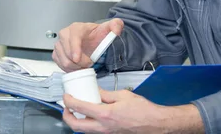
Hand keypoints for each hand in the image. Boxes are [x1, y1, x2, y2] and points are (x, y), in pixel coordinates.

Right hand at [52, 18, 123, 71]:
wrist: (92, 40)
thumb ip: (116, 25)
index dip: (74, 49)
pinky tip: (78, 67)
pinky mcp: (57, 53)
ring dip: (74, 66)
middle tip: (89, 63)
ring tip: (85, 64)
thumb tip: (116, 29)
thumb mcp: (109, 29)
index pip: (72, 37)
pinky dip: (69, 68)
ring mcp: (60, 44)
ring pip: (62, 60)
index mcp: (77, 28)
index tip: (77, 58)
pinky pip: (59, 64)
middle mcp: (65, 34)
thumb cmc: (98, 35)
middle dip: (78, 61)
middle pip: (66, 52)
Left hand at [62, 89, 202, 133]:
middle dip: (67, 116)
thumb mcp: (124, 96)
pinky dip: (87, 124)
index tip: (66, 96)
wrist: (153, 123)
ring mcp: (106, 133)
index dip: (69, 101)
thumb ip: (107, 94)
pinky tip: (91, 115)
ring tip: (77, 111)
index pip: (80, 108)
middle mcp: (103, 127)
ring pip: (83, 131)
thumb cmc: (143, 110)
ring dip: (76, 121)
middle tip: (66, 107)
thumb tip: (95, 91)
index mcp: (106, 114)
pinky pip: (93, 131)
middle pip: (76, 126)